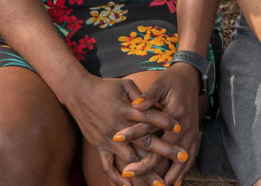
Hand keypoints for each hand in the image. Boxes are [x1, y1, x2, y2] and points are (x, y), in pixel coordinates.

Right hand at [63, 75, 178, 185]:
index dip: (165, 121)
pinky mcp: (99, 147)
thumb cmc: (104, 86)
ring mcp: (108, 139)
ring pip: (130, 159)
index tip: (180, 127)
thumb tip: (158, 104)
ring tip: (160, 183)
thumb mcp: (124, 84)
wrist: (78, 92)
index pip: (150, 117)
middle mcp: (119, 127)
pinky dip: (117, 178)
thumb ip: (142, 95)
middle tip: (182, 158)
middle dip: (165, 151)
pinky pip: (107, 166)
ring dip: (145, 172)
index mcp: (127, 110)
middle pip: (145, 142)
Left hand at [113, 64, 201, 184]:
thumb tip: (135, 105)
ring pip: (182, 160)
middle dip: (148, 167)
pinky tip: (175, 183)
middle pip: (167, 153)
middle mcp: (185, 127)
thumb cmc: (173, 80)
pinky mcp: (193, 135)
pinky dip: (182, 171)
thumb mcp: (160, 84)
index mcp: (175, 114)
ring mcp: (191, 133)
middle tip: (130, 175)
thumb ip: (149, 96)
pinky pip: (190, 157)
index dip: (137, 142)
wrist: (191, 76)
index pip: (154, 134)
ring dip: (169, 176)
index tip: (121, 155)